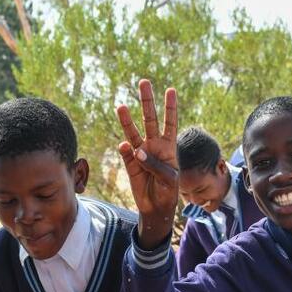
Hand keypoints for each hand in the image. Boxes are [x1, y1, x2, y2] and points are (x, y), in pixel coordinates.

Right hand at [116, 79, 179, 248]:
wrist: (156, 208)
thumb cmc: (168, 192)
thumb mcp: (169, 179)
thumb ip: (155, 164)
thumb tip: (136, 150)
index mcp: (169, 147)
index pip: (170, 123)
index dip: (170, 107)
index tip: (171, 90)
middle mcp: (154, 146)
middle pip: (150, 119)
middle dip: (147, 102)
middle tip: (144, 82)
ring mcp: (141, 154)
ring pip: (133, 133)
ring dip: (127, 121)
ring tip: (121, 107)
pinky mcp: (130, 164)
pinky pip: (126, 153)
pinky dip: (125, 149)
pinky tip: (125, 146)